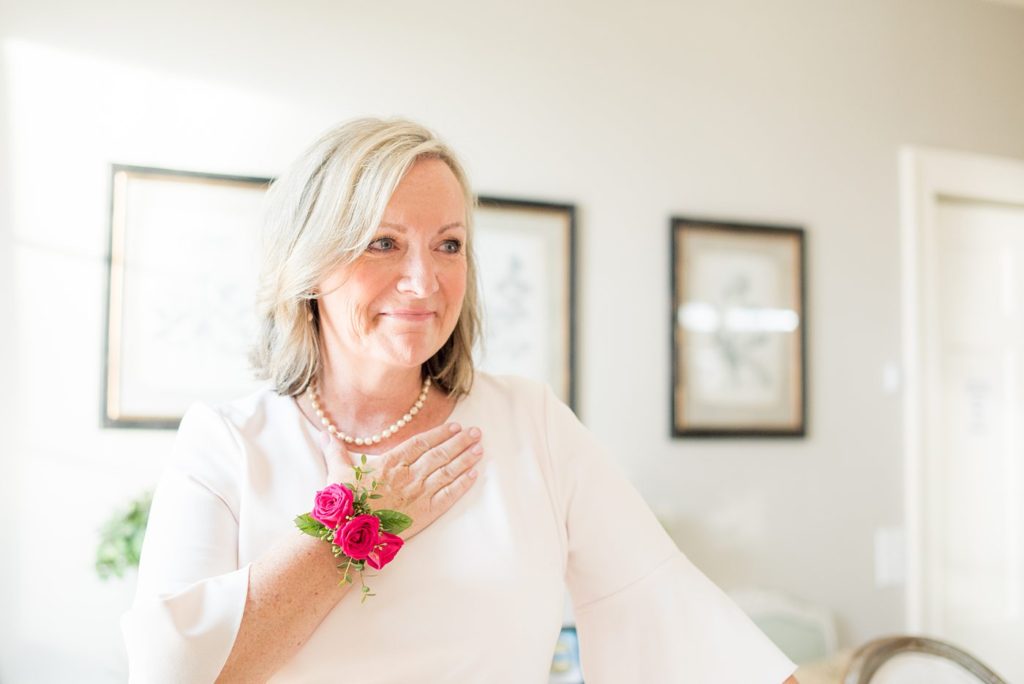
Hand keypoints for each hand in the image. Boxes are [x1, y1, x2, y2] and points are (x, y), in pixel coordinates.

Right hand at [320, 422, 483, 540]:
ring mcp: (418, 494)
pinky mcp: (425, 513)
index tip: (455, 426)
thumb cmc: (342, 504)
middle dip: (460, 442)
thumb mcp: (336, 472)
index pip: (421, 443)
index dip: (440, 433)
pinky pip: (448, 495)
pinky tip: (473, 475)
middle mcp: (408, 475)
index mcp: (390, 463)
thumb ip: (335, 450)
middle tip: (476, 432)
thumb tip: (324, 433)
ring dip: (465, 459)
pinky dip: (462, 484)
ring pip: (447, 471)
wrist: (347, 534)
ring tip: (479, 448)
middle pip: (440, 454)